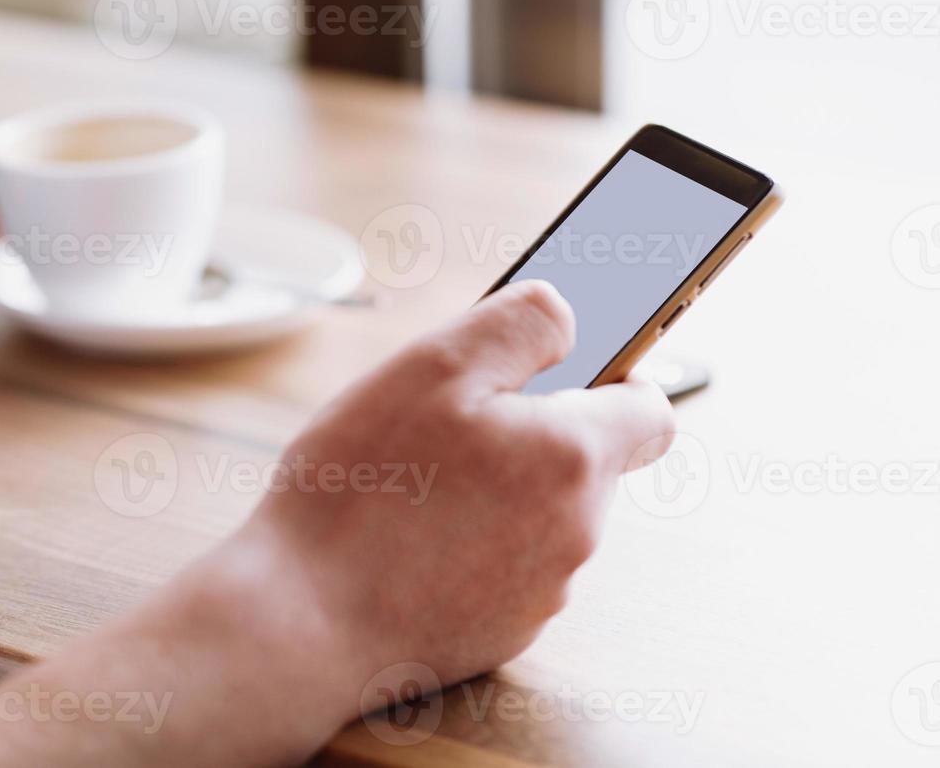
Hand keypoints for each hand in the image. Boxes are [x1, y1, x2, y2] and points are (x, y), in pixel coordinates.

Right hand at [247, 278, 677, 708]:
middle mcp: (575, 532)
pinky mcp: (501, 632)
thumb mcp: (432, 368)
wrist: (302, 623)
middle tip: (445, 424)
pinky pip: (503, 568)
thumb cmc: (361, 493)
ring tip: (411, 484)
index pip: (649, 411)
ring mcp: (540, 593)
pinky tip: (403, 539)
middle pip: (585, 462)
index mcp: (572, 458)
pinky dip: (468, 546)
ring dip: (496, 490)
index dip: (614, 378)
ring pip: (540, 515)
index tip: (560, 370)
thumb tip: (569, 318)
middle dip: (530, 434)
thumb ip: (518, 326)